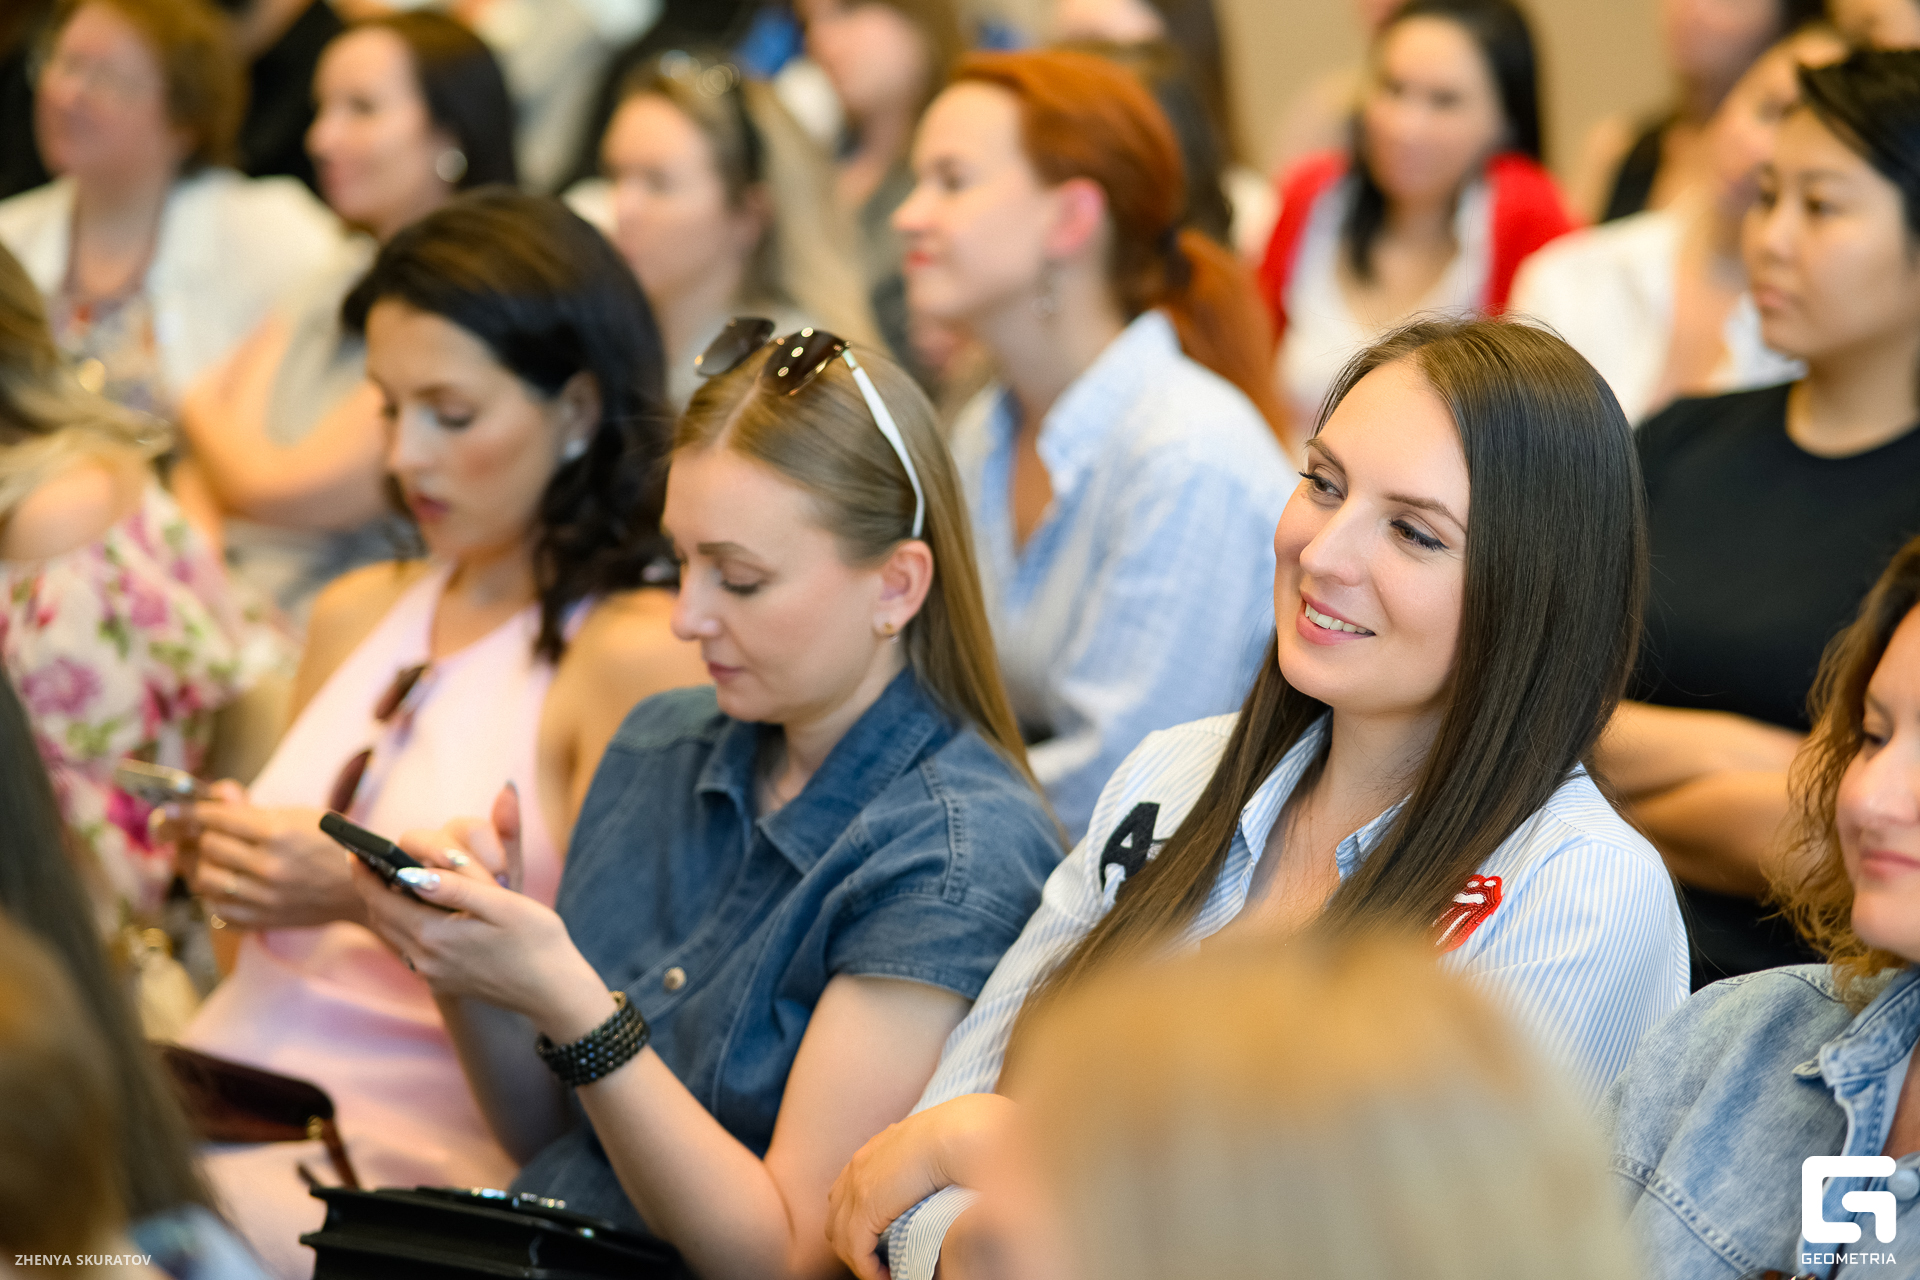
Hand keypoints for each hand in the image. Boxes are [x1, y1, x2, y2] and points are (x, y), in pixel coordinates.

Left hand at [179, 782, 361, 929]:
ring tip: (202, 859)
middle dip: (196, 837)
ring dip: (198, 866)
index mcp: (278, 832)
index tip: (169, 812)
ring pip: (204, 879)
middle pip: (206, 847)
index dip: (186, 812)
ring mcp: (264, 897)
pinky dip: (211, 895)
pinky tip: (220, 884)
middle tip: (193, 834)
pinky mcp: (262, 919)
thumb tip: (216, 797)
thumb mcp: (300, 815)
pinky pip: (217, 909)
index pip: (215, 818)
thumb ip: (253, 808)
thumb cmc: (332, 846)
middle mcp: (268, 865)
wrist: (360, 889)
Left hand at [350, 784, 608, 1039]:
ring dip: (388, 905)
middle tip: (368, 859)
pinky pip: (413, 948)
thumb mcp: (502, 904)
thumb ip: (454, 888)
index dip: (364, 873)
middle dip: (372, 887)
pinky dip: (407, 923)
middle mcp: (425, 959)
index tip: (353, 850)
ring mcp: (434, 974)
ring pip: (395, 933)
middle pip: (382, 917)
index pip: (382, 899)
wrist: (555, 993)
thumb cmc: (537, 941)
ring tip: (390, 879)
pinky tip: (422, 909)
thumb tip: (410, 872)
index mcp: (435, 936)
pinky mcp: (445, 981)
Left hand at [826, 1094, 1014, 1279]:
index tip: (883, 1241)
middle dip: (855, 1245)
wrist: (958, 1132)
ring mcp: (857, 1186)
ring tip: (887, 1273)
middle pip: (837, 1219)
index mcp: (872, 1152)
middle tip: (882, 1262)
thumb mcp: (931, 1149)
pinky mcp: (866, 1208)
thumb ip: (922, 1164)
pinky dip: (868, 1270)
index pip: (846, 1195)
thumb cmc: (959, 1137)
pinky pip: (856, 1251)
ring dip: (862, 1261)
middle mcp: (857, 1168)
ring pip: (842, 1239)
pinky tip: (888, 1276)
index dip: (859, 1223)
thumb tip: (933, 1184)